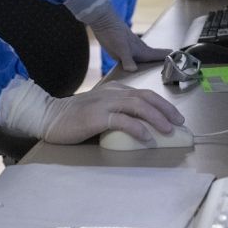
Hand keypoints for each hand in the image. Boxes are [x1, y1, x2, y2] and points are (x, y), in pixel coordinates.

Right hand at [0, 79, 184, 144]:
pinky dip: (137, 128)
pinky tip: (146, 137)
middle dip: (166, 109)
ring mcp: (104, 103)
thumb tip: (142, 127)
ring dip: (156, 117)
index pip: (144, 94)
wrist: (48, 116)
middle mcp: (112, 93)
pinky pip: (121, 120)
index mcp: (115, 90)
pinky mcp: (96, 116)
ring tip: (169, 129)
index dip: (163, 105)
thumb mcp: (100, 109)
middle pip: (145, 97)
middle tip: (180, 122)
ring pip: (137, 106)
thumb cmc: (74, 117)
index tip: (175, 117)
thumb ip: (118, 112)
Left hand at [80, 0, 171, 71]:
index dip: (165, 56)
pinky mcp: (122, 48)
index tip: (177, 56)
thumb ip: (127, 59)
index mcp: (140, 50)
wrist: (103, 20)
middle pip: (152, 54)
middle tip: (171, 58)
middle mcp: (137, 49)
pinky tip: (135, 60)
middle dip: (161, 57)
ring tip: (157, 59)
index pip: (156, 55)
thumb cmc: (113, 33)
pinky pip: (133, 55)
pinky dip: (137, 58)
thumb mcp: (120, 47)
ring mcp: (130, 48)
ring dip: (150, 57)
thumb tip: (133, 70)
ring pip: (143, 54)